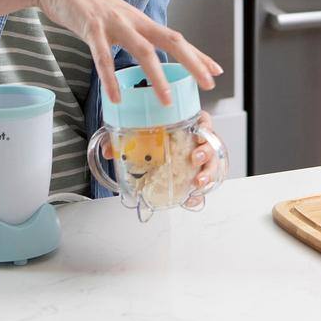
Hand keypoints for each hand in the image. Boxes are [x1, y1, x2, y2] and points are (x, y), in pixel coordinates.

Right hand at [32, 0, 221, 103]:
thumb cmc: (87, 6)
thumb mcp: (117, 20)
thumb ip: (132, 36)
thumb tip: (146, 58)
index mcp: (140, 20)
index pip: (176, 38)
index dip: (198, 55)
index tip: (216, 71)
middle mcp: (133, 20)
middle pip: (171, 40)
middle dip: (192, 62)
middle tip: (207, 84)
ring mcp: (113, 22)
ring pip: (142, 50)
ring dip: (156, 76)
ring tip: (165, 100)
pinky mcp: (91, 27)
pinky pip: (102, 57)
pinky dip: (109, 78)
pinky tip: (115, 97)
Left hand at [99, 112, 218, 206]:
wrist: (148, 147)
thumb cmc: (150, 134)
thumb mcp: (136, 130)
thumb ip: (123, 136)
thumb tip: (109, 150)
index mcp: (188, 124)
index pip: (203, 121)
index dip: (205, 127)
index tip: (199, 133)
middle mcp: (196, 141)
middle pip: (211, 144)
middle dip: (206, 152)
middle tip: (195, 158)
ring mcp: (198, 159)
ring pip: (211, 164)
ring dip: (207, 173)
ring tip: (198, 182)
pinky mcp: (194, 175)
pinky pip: (203, 184)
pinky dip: (199, 193)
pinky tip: (192, 199)